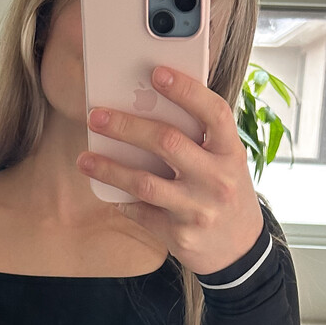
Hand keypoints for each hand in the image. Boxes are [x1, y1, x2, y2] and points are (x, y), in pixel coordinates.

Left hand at [75, 64, 265, 277]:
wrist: (240, 252)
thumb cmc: (226, 195)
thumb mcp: (227, 164)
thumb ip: (201, 139)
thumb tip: (150, 108)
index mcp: (231, 153)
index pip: (213, 112)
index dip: (186, 90)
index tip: (156, 73)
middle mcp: (217, 179)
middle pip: (167, 142)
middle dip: (126, 126)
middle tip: (96, 116)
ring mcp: (198, 209)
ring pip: (145, 182)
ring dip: (109, 169)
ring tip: (84, 160)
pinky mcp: (180, 234)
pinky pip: (142, 212)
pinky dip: (123, 202)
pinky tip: (111, 193)